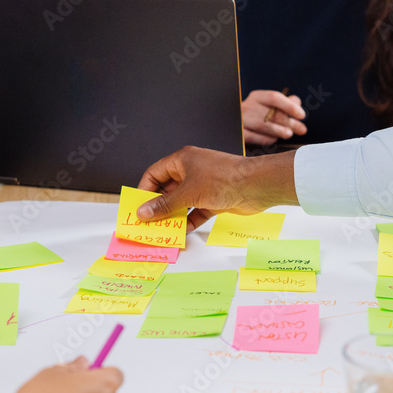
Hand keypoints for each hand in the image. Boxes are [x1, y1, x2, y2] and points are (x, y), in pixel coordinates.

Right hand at [135, 146, 297, 231]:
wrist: (255, 186)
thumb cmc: (223, 179)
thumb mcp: (188, 193)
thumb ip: (164, 205)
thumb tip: (144, 212)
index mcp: (183, 160)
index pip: (155, 173)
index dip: (145, 189)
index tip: (137, 206)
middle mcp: (192, 170)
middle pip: (168, 189)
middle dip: (158, 206)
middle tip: (147, 222)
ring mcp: (204, 185)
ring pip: (182, 202)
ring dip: (173, 215)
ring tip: (162, 230)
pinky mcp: (214, 199)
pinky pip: (196, 211)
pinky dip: (189, 221)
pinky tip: (182, 232)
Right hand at [242, 90, 306, 145]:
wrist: (235, 123)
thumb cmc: (257, 114)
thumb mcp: (269, 105)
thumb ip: (284, 102)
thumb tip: (296, 102)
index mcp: (257, 97)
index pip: (274, 97)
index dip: (290, 106)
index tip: (302, 115)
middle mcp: (247, 107)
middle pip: (271, 113)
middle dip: (290, 122)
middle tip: (302, 129)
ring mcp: (241, 120)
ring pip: (263, 125)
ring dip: (280, 131)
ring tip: (289, 134)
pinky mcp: (239, 134)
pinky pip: (255, 137)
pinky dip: (267, 138)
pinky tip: (274, 139)